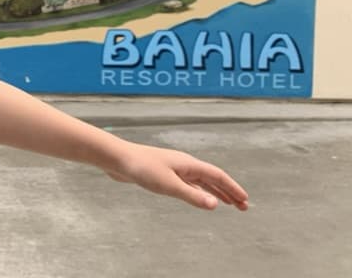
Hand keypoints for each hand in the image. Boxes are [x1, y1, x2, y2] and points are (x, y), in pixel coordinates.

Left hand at [106, 140, 248, 210]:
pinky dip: (200, 192)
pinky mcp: (164, 174)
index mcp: (189, 164)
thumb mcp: (169, 186)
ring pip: (201, 182)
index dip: (233, 188)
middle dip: (229, 192)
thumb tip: (216, 205)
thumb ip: (192, 196)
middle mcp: (185, 165)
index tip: (246, 200)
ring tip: (228, 203)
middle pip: (212, 178)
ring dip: (216, 192)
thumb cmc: (142, 169)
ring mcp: (175, 168)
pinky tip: (201, 198)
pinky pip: (189, 184)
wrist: (118, 159)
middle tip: (243, 206)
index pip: (217, 176)